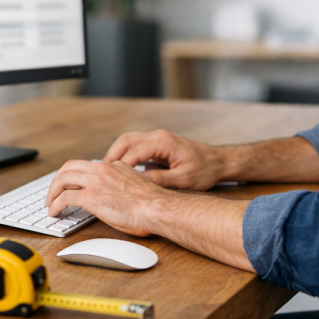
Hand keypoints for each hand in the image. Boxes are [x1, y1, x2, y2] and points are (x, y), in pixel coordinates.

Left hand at [45, 160, 168, 236]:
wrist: (156, 208)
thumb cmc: (152, 202)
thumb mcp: (136, 183)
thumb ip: (123, 180)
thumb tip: (118, 188)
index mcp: (113, 166)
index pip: (86, 166)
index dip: (74, 175)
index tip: (70, 185)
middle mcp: (103, 170)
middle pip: (69, 167)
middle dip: (57, 181)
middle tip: (53, 193)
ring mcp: (96, 182)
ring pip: (63, 178)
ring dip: (52, 191)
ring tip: (50, 203)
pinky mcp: (91, 197)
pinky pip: (65, 197)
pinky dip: (55, 204)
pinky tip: (55, 212)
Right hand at [103, 129, 225, 189]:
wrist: (217, 162)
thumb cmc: (204, 169)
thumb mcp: (183, 179)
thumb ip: (161, 180)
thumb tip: (139, 182)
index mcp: (164, 142)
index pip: (134, 151)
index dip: (120, 165)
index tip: (109, 178)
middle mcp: (158, 136)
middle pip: (126, 141)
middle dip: (111, 156)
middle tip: (100, 173)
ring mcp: (157, 138)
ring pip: (128, 141)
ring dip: (116, 155)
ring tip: (106, 172)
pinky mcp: (157, 144)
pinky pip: (135, 146)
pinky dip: (124, 156)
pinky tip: (119, 170)